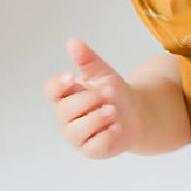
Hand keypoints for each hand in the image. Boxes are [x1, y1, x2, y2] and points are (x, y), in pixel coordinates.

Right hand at [43, 38, 142, 158]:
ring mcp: (78, 135)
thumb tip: (73, 41)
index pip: (52, 91)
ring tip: (112, 110)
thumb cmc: (115, 92)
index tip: (72, 77)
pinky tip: (117, 127)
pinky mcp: (92, 149)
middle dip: (87, 100)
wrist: (138, 113)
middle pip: (65, 110)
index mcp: (68, 95)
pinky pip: (92, 147)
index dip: (58, 85)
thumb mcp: (104, 73)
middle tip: (108, 92)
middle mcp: (68, 116)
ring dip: (95, 119)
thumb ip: (88, 60)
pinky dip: (105, 136)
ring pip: (76, 131)